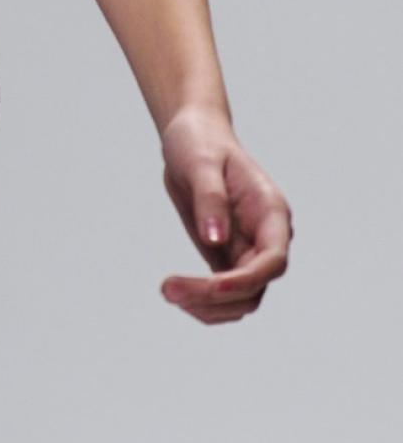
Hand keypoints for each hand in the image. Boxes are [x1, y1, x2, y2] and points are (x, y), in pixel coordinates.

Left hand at [157, 103, 292, 322]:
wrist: (191, 136)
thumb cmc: (200, 141)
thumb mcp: (201, 161)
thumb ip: (210, 199)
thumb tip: (216, 240)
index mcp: (270, 212)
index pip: (273, 260)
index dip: (248, 279)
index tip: (213, 286)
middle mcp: (265, 237)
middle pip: (254, 287)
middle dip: (215, 296)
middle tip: (169, 289)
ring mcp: (247, 250)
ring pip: (241, 299)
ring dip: (208, 306)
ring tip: (169, 292)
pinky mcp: (227, 257)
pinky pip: (223, 294)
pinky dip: (204, 302)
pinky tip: (177, 293)